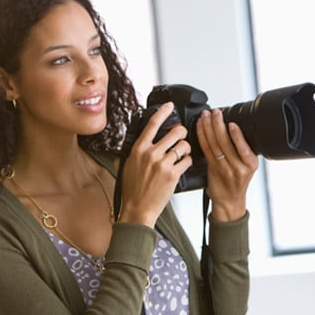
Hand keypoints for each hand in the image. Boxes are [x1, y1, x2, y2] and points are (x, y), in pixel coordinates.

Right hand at [119, 102, 192, 227]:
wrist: (137, 209)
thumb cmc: (132, 189)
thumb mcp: (127, 166)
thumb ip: (133, 152)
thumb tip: (135, 141)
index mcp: (138, 149)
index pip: (152, 124)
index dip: (163, 112)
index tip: (169, 105)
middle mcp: (150, 154)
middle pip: (174, 132)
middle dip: (181, 133)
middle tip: (181, 136)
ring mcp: (162, 164)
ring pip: (183, 146)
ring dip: (186, 148)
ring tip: (182, 153)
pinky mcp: (172, 174)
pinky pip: (187, 160)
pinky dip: (188, 161)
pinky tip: (183, 164)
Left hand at [196, 108, 258, 220]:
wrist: (229, 201)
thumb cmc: (236, 182)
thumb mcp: (247, 166)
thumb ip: (242, 150)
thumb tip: (232, 126)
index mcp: (251, 164)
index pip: (243, 146)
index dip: (236, 133)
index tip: (230, 120)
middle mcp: (238, 167)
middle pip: (226, 142)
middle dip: (218, 124)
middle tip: (214, 112)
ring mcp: (224, 169)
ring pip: (214, 145)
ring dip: (208, 128)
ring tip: (205, 116)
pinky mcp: (212, 170)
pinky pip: (206, 151)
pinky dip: (202, 137)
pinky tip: (201, 128)